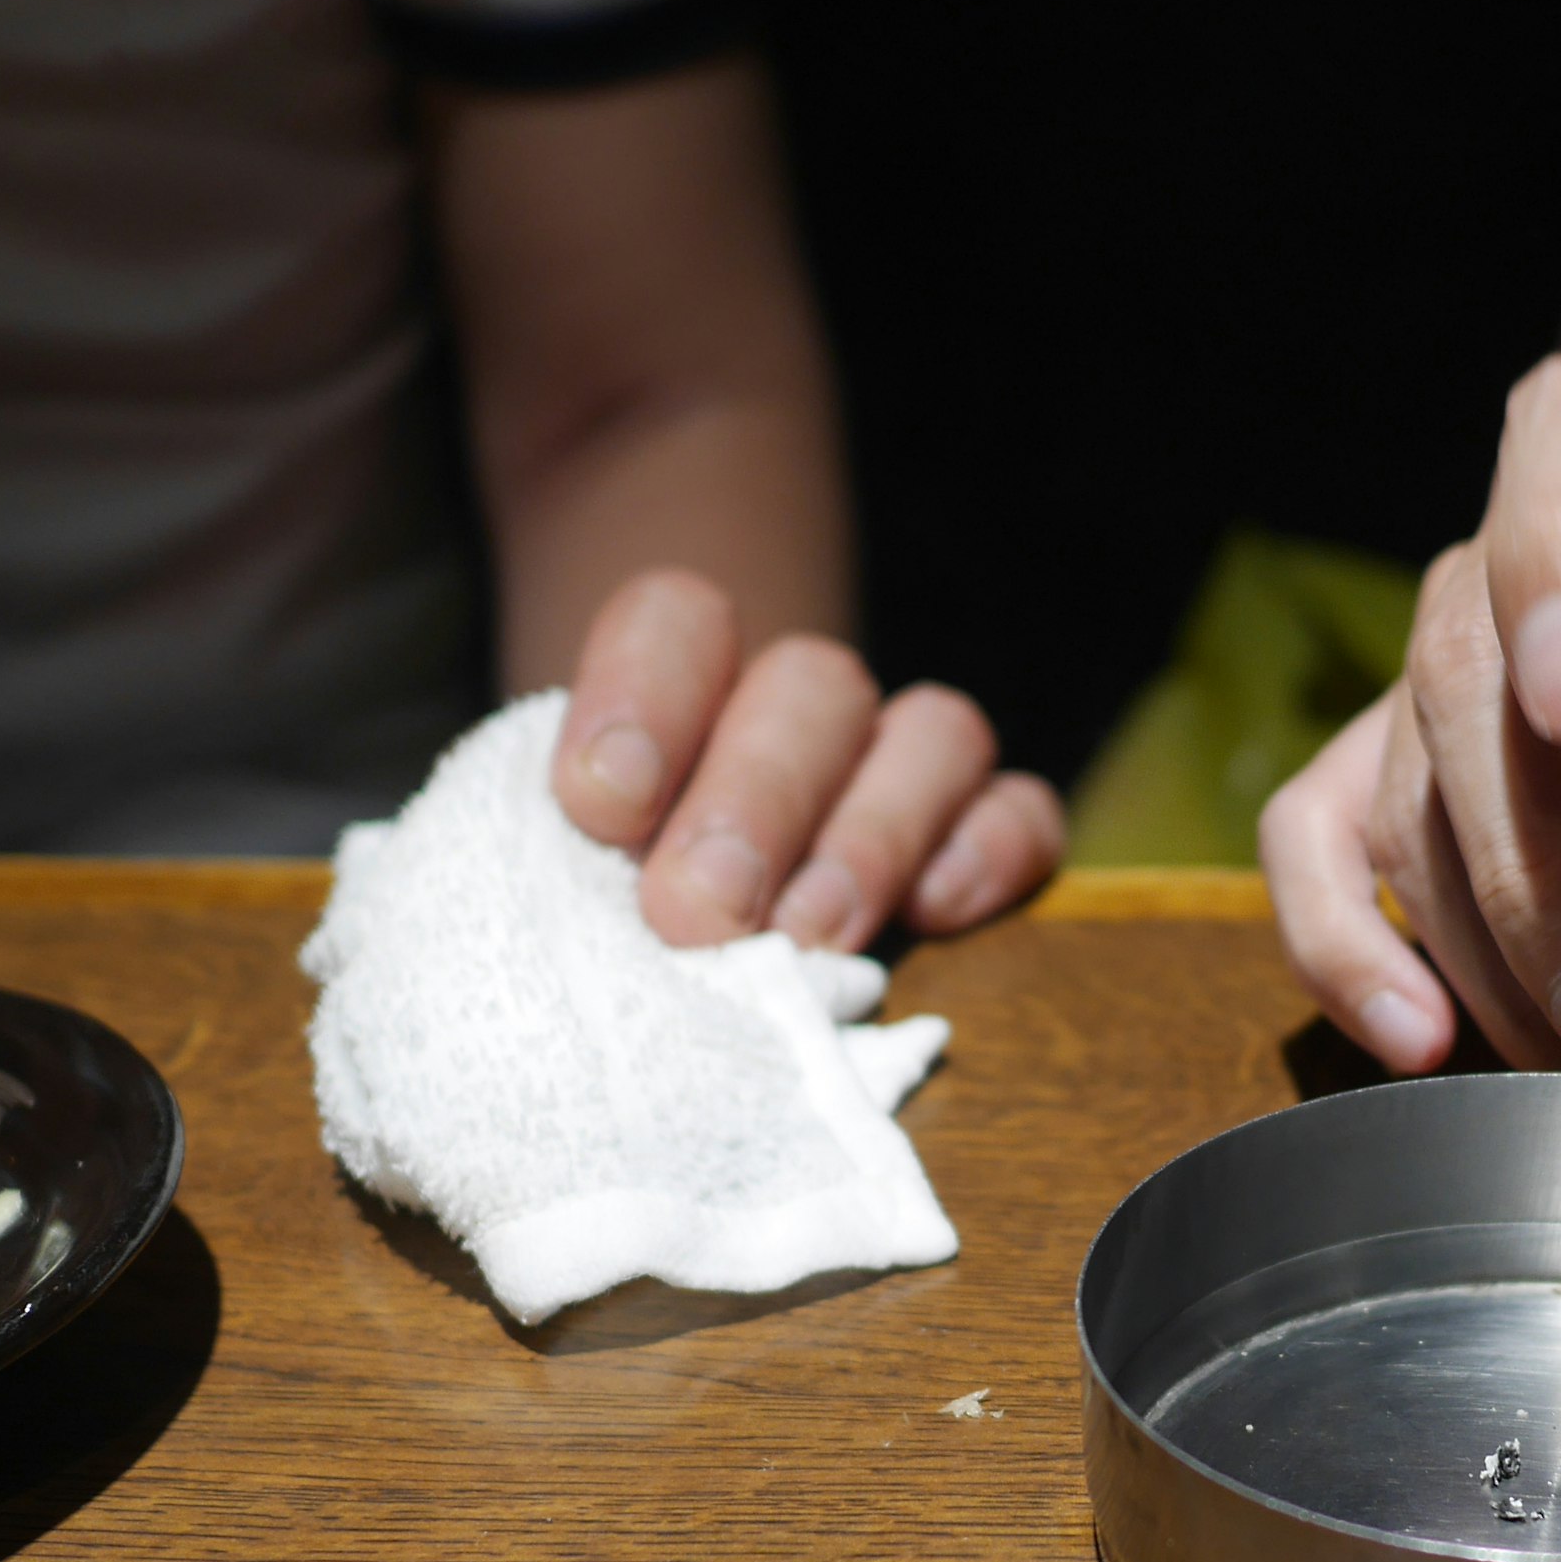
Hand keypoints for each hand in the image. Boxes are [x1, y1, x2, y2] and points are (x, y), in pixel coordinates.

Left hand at [548, 570, 1064, 950]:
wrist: (665, 940)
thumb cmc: (590, 907)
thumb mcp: (544, 867)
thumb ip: (542, 863)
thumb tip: (541, 907)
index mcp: (677, 683)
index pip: (677, 621)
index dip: (643, 695)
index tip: (600, 804)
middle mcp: (797, 710)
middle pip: (810, 690)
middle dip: (754, 803)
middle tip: (696, 912)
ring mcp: (897, 767)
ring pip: (931, 733)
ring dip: (870, 835)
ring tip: (810, 937)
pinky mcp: (977, 838)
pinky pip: (1018, 813)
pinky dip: (989, 852)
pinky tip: (936, 913)